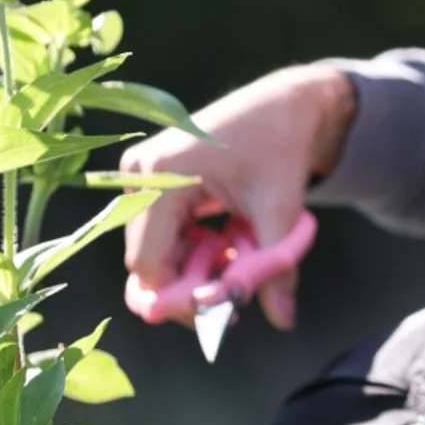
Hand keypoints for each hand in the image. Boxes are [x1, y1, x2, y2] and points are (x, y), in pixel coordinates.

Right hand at [120, 63, 354, 330]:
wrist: (285, 104)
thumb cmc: (280, 145)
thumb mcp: (281, 208)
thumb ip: (274, 267)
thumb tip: (284, 320)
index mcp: (161, 175)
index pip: (148, 265)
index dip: (183, 296)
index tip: (228, 306)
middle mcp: (139, 174)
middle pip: (148, 261)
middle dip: (192, 282)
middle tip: (239, 282)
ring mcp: (141, 176)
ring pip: (156, 251)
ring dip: (196, 267)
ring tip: (238, 254)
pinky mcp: (151, 181)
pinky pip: (161, 235)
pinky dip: (193, 249)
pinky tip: (226, 240)